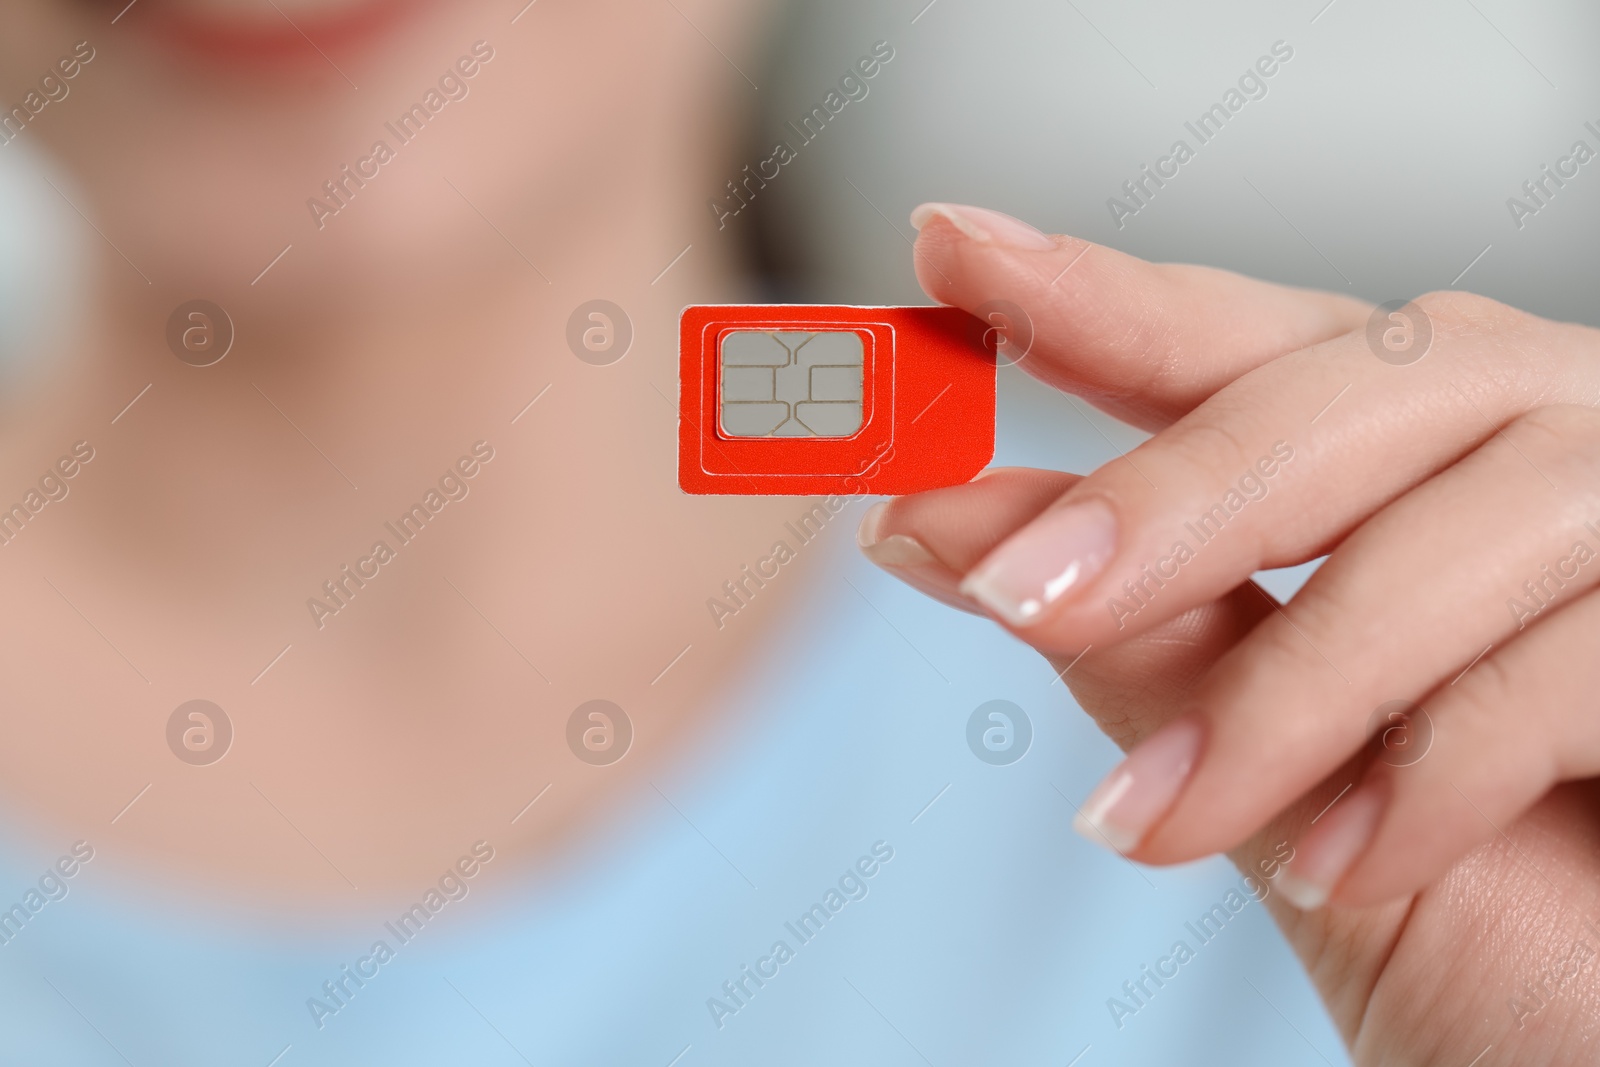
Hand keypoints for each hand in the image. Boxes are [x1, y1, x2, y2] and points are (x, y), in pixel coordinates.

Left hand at [859, 203, 1599, 1063]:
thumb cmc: (1476, 913)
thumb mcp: (1269, 776)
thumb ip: (1135, 637)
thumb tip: (940, 527)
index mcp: (1424, 458)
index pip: (1250, 345)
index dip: (1103, 299)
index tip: (953, 253)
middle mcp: (1547, 447)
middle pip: (1359, 389)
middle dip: (1172, 497)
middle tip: (1014, 594)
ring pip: (1464, 527)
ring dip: (1282, 690)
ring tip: (1152, 820)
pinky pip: (1578, 664)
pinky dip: (1426, 774)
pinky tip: (1340, 868)